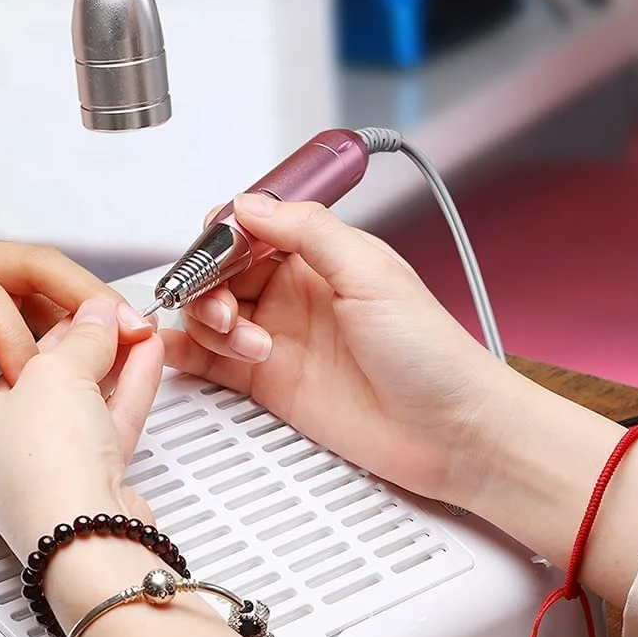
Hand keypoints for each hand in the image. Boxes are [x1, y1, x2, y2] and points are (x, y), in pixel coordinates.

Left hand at [0, 234, 152, 386]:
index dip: (10, 335)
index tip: (30, 376)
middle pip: (37, 265)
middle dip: (85, 293)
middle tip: (125, 325)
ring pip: (51, 278)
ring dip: (94, 303)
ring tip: (137, 334)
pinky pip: (48, 296)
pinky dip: (83, 316)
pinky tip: (111, 342)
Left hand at [0, 295, 164, 558]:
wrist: (86, 538)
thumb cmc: (44, 469)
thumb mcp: (57, 373)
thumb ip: (83, 337)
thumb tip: (96, 318)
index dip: (8, 305)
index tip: (36, 284)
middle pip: (27, 369)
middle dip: (69, 333)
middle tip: (96, 306)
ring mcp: (34, 463)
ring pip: (71, 395)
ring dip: (104, 357)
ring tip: (129, 323)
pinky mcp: (77, 479)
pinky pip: (99, 420)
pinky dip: (122, 386)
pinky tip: (144, 356)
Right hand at [163, 194, 507, 503]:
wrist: (453, 433)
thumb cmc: (433, 355)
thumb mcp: (371, 273)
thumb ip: (308, 231)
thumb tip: (251, 203)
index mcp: (321, 255)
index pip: (250, 228)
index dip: (224, 237)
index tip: (217, 252)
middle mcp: (296, 292)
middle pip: (221, 270)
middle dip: (208, 282)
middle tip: (225, 307)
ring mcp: (280, 337)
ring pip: (210, 313)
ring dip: (210, 322)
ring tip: (249, 344)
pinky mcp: (268, 383)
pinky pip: (210, 360)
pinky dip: (188, 353)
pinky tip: (184, 353)